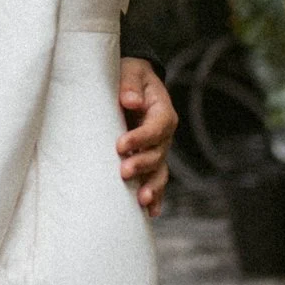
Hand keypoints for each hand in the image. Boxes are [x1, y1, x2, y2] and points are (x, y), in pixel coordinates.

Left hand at [116, 57, 175, 216]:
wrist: (132, 83)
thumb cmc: (129, 75)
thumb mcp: (130, 71)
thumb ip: (130, 84)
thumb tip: (131, 100)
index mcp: (162, 110)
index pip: (158, 126)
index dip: (141, 137)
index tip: (121, 145)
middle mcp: (164, 133)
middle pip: (158, 152)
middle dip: (142, 164)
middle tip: (123, 171)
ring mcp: (158, 148)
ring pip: (159, 170)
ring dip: (152, 186)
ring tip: (142, 201)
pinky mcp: (149, 158)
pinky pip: (155, 179)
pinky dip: (156, 195)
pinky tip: (151, 212)